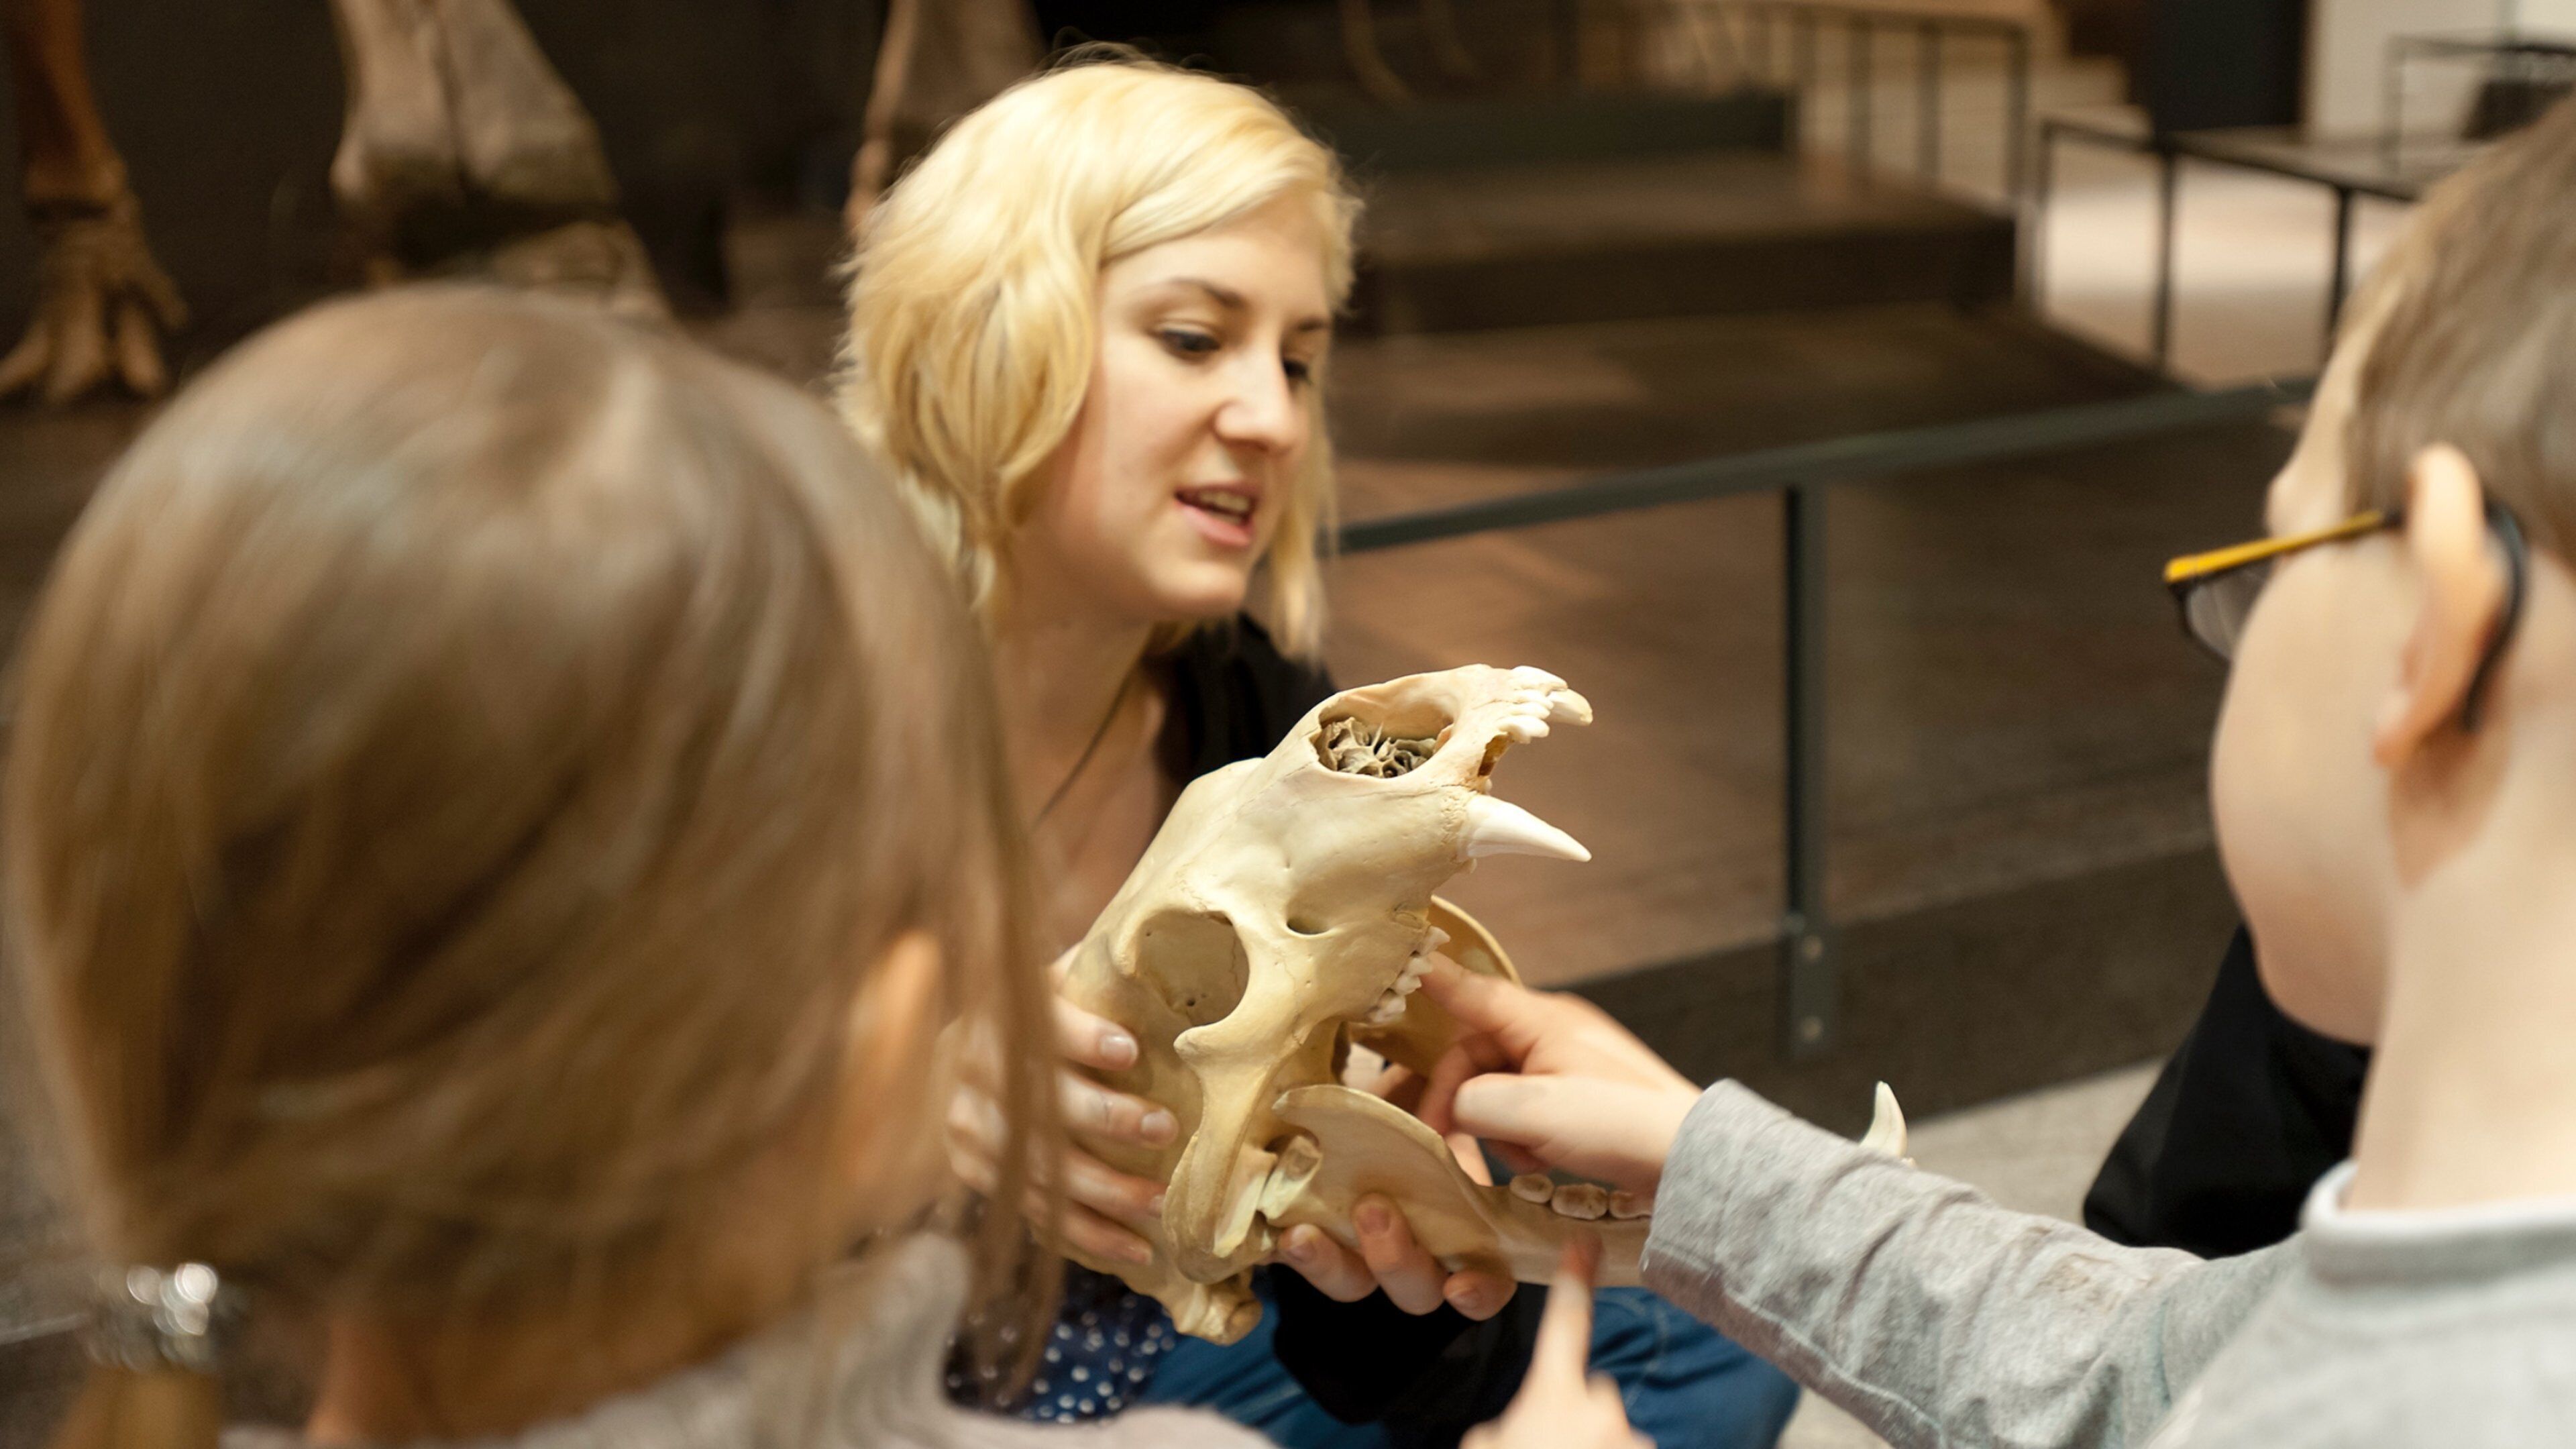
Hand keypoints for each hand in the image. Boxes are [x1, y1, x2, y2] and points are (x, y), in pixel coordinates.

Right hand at [948, 964, 1178, 1266]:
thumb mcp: (1053, 979)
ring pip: (1037, 1166)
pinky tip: (1134, 1246)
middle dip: (1105, 1119)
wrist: (951, 1056)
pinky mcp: (972, 1171)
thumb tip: (1167, 954)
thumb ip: (1094, 972)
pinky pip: (1031, 1208)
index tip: (1131, 1051)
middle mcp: (970, 1070)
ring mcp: (966, 1127)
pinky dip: (1084, 1232)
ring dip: (1103, 1191)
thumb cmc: (1031, 1012)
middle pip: (1038, 1103)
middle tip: (1166, 1128)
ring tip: (1160, 1203)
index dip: (1080, 1038)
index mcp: (995, 1013)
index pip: (1034, 1023)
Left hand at [1272, 1046, 1516, 1318]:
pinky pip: (1300, 1259)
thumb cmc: (1412, 1089)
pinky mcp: (1307, 1229)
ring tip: (1304, 1233)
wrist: (1344, 1081)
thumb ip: (1455, 1098)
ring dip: (1331, 1265)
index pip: (1486, 1278)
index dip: (1481, 1292)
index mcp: (1462, 1218)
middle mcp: (1412, 1243)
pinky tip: (1278, 1234)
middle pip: (1414, 1289)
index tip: (1461, 1285)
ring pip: (1352, 1283)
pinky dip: (1291, 1254)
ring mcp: (1356, 1243)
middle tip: (1373, 1207)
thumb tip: (1471, 1091)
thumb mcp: (1441, 1090)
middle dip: (1395, 1260)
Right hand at [1416, 959, 1700, 1194]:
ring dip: (1493, 1127)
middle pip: (1474, 1055)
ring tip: (1518, 1158)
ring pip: (1495, 1087)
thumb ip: (1474, 1102)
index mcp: (1541, 1019)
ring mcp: (1564, 1064)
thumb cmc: (1621, 1124)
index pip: (1470, 991)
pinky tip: (1538, 1161)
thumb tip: (1454, 1109)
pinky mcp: (1576, 1097)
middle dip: (1458, 1102)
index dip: (1430, 983)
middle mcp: (1550, 1032)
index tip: (1398, 974)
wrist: (1687, 1161)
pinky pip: (1523, 1109)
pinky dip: (1520, 1138)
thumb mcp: (1535, 1112)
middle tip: (1445, 1145)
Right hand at [1466, 1236, 1646, 1448]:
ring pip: (1608, 1420)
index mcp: (1555, 1392)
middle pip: (1593, 1386)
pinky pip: (1625, 1444)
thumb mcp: (1487, 1439)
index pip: (1566, 1321)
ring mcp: (1629, 1436)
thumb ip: (1512, 1411)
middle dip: (1576, 1405)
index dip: (1574, 1278)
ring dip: (1589, 1435)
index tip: (1584, 1242)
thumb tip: (1527, 1412)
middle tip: (1549, 1436)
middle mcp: (1601, 1407)